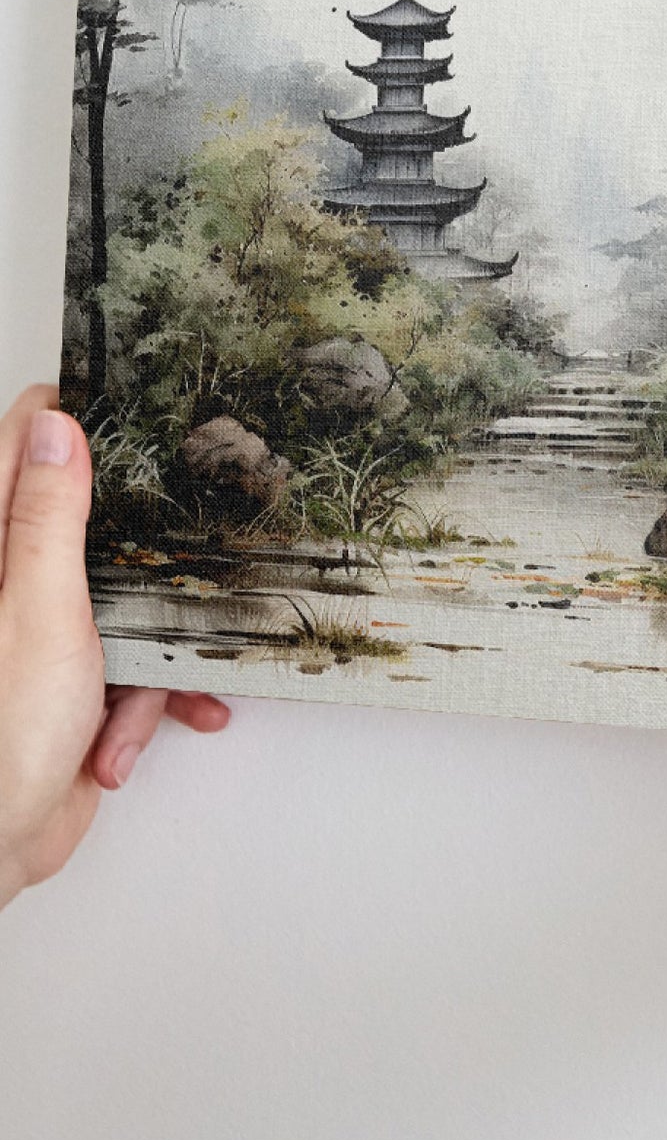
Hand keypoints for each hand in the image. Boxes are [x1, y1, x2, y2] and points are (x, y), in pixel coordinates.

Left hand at [0, 385, 228, 908]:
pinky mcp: (72, 681)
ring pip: (126, 599)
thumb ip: (48, 517)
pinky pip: (133, 665)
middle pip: (89, 524)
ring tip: (140, 692)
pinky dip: (146, 700)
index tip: (124, 404)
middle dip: (144, 553)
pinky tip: (132, 735)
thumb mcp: (39, 610)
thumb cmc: (1, 736)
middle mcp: (12, 586)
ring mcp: (43, 634)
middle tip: (177, 546)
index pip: (19, 450)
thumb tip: (55, 427)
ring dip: (150, 651)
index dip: (68, 421)